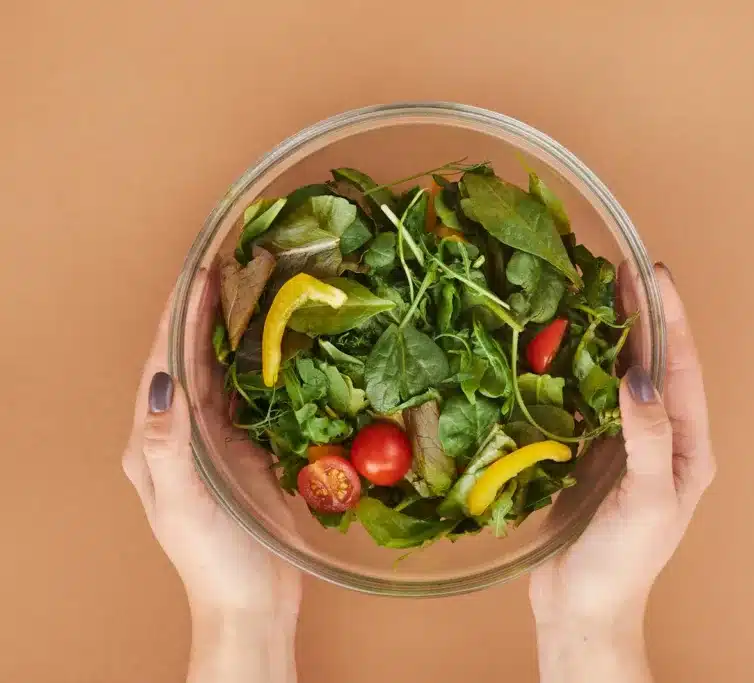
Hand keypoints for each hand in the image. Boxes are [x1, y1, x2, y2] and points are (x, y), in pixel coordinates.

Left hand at [121, 275, 300, 682]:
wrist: (252, 602)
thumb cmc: (214, 561)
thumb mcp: (185, 505)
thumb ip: (169, 445)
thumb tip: (162, 382)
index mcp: (153, 440)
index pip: (163, 362)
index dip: (180, 314)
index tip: (201, 269)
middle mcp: (179, 431)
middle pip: (189, 355)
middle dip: (204, 308)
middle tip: (232, 260)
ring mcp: (214, 439)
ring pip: (219, 368)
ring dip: (231, 327)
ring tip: (253, 283)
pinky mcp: (246, 449)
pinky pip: (249, 393)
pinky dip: (259, 361)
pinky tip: (277, 337)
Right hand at [530, 263, 714, 681]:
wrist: (583, 608)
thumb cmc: (624, 564)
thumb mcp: (647, 501)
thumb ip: (647, 438)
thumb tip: (639, 377)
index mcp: (686, 447)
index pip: (681, 369)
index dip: (669, 320)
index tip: (654, 275)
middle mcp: (659, 438)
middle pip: (653, 363)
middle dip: (642, 315)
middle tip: (621, 268)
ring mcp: (622, 443)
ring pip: (619, 375)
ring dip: (609, 334)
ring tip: (593, 291)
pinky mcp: (588, 452)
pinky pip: (585, 399)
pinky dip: (577, 367)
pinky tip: (561, 343)